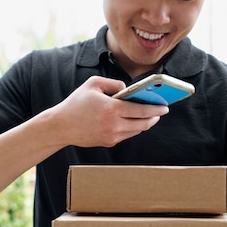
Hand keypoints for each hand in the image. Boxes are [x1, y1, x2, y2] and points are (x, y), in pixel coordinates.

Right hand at [51, 76, 168, 147]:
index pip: (141, 109)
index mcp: (112, 108)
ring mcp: (112, 136)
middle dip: (154, 117)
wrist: (61, 126)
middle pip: (143, 123)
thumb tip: (127, 89)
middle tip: (161, 112)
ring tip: (150, 116)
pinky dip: (133, 128)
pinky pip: (127, 135)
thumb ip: (113, 83)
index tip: (165, 106)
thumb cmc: (76, 103)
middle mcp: (114, 124)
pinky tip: (136, 122)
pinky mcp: (108, 142)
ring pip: (136, 131)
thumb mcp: (93, 84)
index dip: (156, 108)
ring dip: (145, 124)